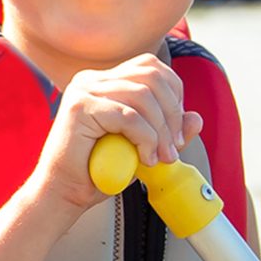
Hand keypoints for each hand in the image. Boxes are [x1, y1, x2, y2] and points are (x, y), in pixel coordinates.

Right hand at [30, 54, 201, 214]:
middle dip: (172, 114)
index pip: (151, 67)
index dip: (174, 94)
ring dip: (160, 131)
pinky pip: (129, 116)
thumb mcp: (142, 147)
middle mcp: (91, 79)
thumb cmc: (98, 172)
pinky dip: (145, 138)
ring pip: (143, 97)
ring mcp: (84, 90)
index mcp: (104, 81)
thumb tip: (196, 118)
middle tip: (173, 148)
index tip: (175, 131)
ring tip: (160, 157)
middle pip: (152, 77)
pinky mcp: (80, 108)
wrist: (63, 194)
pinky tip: (144, 158)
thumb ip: (166, 131)